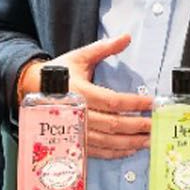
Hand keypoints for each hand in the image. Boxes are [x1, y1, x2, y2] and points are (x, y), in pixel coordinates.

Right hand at [18, 33, 152, 160]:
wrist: (32, 90)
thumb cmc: (59, 74)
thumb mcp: (80, 57)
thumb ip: (104, 49)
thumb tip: (126, 37)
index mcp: (80, 92)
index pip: (113, 101)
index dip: (135, 103)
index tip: (152, 103)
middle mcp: (79, 114)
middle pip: (114, 124)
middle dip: (138, 126)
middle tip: (157, 125)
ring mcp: (77, 131)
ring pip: (109, 141)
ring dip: (131, 142)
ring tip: (149, 139)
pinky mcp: (76, 142)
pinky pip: (99, 151)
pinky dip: (116, 152)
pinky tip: (130, 149)